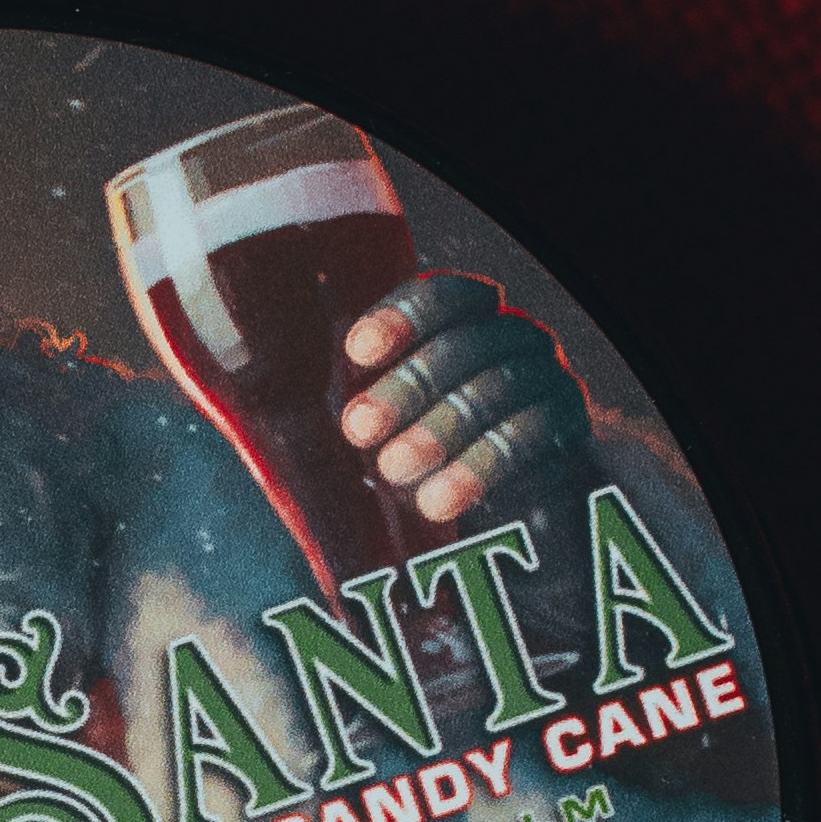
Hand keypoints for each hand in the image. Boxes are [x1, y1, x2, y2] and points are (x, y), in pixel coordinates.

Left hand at [336, 270, 581, 531]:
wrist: (508, 524)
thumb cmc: (421, 463)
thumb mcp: (378, 428)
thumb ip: (346, 401)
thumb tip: (250, 376)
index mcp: (466, 322)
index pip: (442, 297)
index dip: (401, 317)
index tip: (356, 353)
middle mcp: (512, 338)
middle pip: (466, 344)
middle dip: (407, 386)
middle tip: (357, 433)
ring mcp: (549, 379)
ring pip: (498, 388)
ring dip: (440, 430)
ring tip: (393, 472)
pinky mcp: (570, 431)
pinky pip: (533, 436)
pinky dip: (480, 468)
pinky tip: (440, 501)